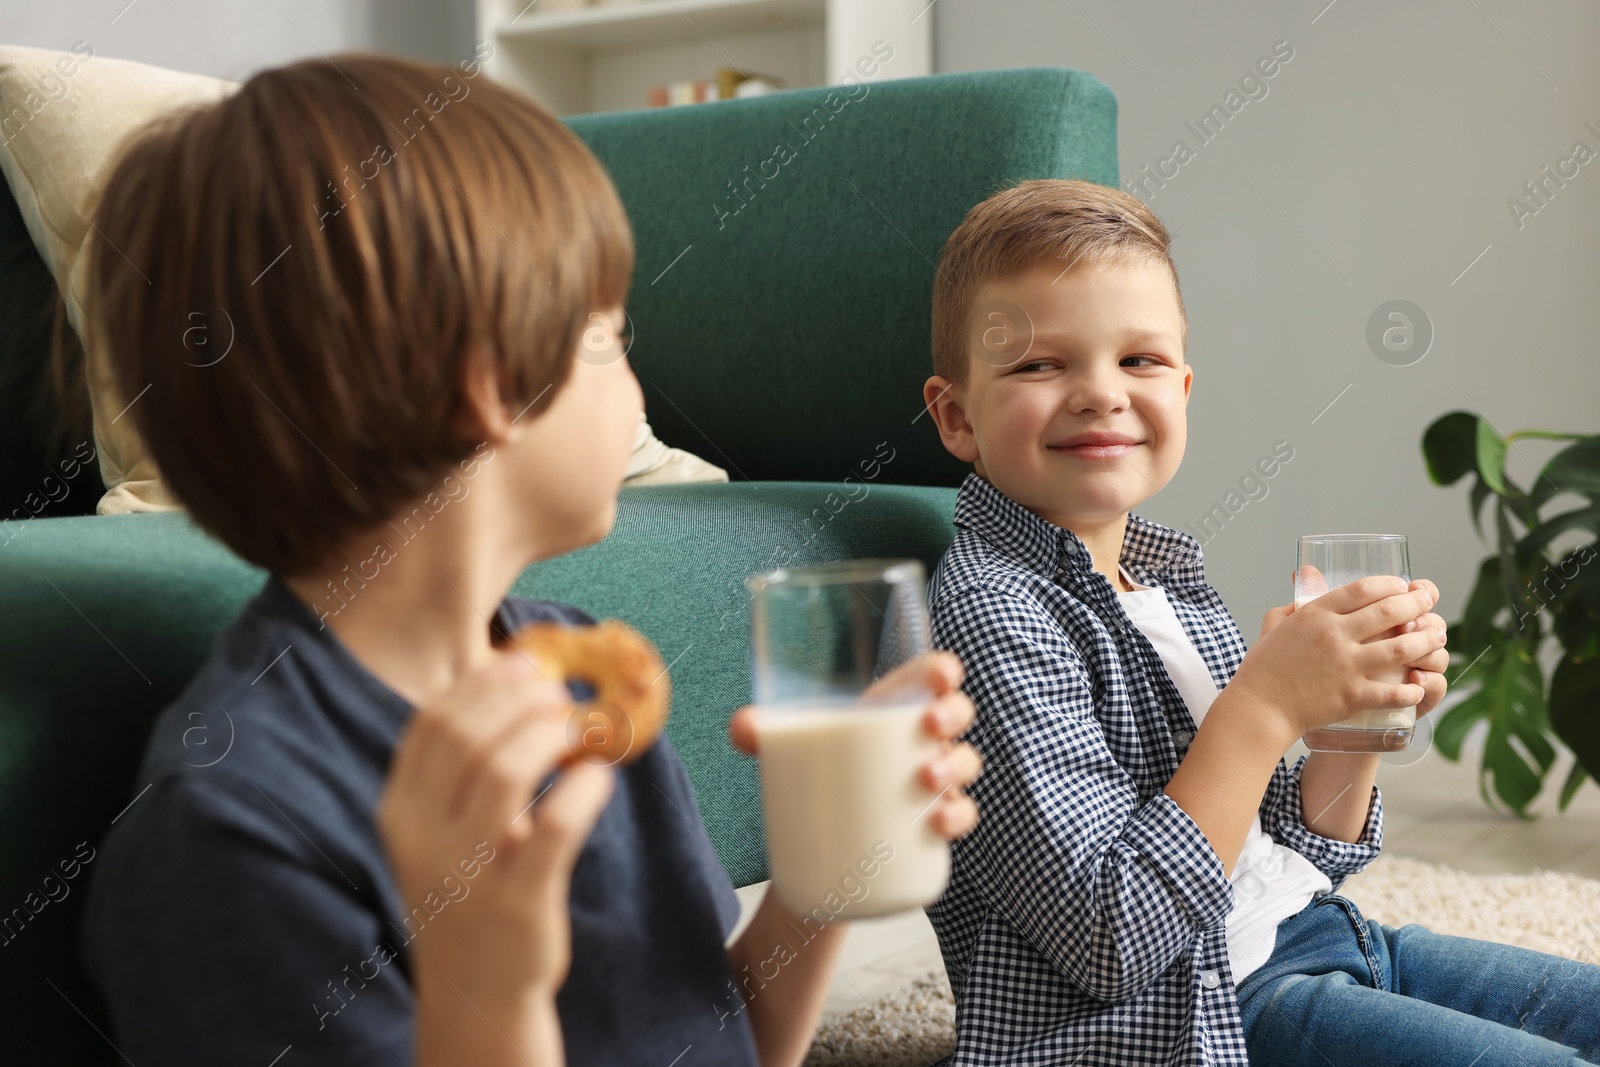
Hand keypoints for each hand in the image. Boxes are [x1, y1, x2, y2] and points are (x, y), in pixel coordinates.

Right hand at [376, 651, 613, 1003]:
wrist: (475, 986)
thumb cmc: (472, 885)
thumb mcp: (445, 825)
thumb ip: (469, 762)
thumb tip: (525, 674)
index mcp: (399, 809)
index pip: (432, 722)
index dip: (483, 683)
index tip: (525, 664)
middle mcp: (422, 838)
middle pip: (467, 736)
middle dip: (520, 700)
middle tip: (560, 695)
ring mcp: (466, 874)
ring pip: (504, 772)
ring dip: (552, 734)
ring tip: (582, 729)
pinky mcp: (517, 903)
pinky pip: (554, 828)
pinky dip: (583, 790)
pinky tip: (599, 776)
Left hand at [729, 650, 981, 838]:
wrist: (822, 841)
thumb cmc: (818, 771)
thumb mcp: (791, 749)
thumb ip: (763, 734)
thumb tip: (743, 727)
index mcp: (892, 706)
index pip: (929, 675)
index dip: (943, 669)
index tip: (941, 675)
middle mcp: (920, 738)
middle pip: (956, 712)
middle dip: (952, 713)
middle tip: (930, 726)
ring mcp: (933, 779)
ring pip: (965, 762)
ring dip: (955, 766)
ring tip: (927, 780)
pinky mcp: (935, 820)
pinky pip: (962, 813)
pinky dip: (958, 815)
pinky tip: (940, 822)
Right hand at [1239, 573, 1444, 737]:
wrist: (1259, 708)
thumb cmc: (1263, 667)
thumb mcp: (1274, 624)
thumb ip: (1294, 602)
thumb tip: (1306, 578)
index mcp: (1315, 614)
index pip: (1364, 589)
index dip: (1391, 584)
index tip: (1404, 586)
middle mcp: (1334, 635)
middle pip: (1389, 612)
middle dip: (1418, 605)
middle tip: (1430, 604)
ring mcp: (1346, 665)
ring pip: (1400, 648)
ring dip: (1426, 641)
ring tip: (1438, 637)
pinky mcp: (1352, 695)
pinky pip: (1393, 691)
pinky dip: (1412, 689)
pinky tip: (1420, 685)